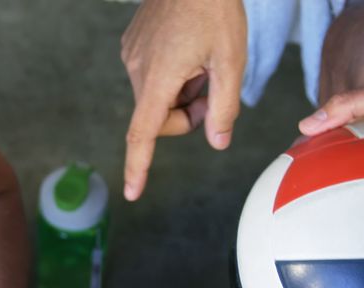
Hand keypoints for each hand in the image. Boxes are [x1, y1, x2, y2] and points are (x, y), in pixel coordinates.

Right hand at [121, 0, 245, 199]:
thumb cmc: (216, 7)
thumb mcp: (232, 59)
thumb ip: (225, 107)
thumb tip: (218, 142)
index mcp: (159, 77)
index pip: (143, 133)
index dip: (138, 166)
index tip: (131, 192)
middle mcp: (136, 69)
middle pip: (159, 117)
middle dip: (186, 114)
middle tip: (214, 90)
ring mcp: (131, 55)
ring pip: (158, 96)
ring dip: (182, 91)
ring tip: (203, 59)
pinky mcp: (132, 43)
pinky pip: (153, 75)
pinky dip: (173, 74)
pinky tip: (188, 46)